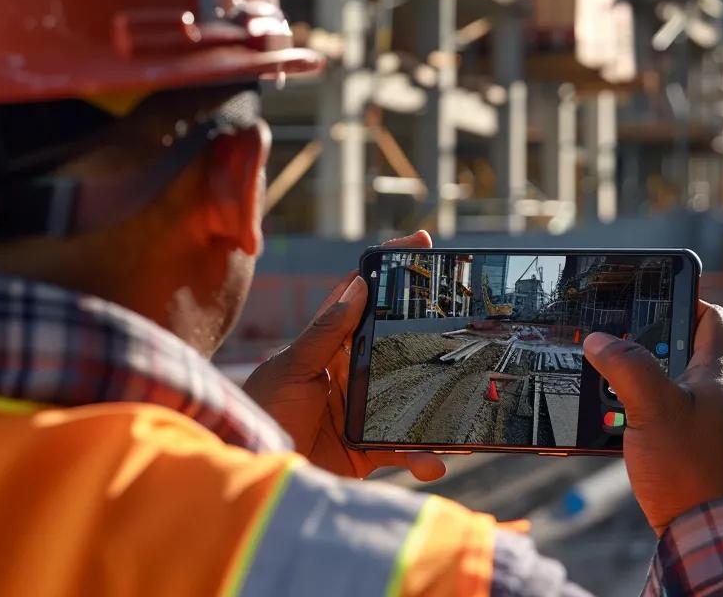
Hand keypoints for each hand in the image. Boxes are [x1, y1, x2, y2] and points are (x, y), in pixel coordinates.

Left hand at [242, 231, 446, 481]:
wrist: (256, 478)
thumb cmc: (262, 416)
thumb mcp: (290, 370)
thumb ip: (324, 333)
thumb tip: (358, 287)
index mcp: (327, 345)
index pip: (360, 296)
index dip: (389, 267)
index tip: (421, 244)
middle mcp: (348, 372)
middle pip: (397, 342)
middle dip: (432, 330)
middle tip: (466, 312)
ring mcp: (362, 409)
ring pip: (411, 397)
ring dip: (436, 406)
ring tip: (461, 404)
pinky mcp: (368, 448)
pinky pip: (404, 448)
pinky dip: (421, 456)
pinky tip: (433, 462)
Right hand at [583, 301, 722, 534]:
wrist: (718, 539)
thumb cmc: (695, 471)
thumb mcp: (654, 408)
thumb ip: (627, 367)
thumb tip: (601, 339)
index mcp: (722, 375)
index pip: (711, 318)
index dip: (683, 300)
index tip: (651, 298)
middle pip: (687, 356)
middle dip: (649, 353)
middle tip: (616, 354)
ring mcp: (722, 431)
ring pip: (677, 395)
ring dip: (644, 394)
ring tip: (614, 401)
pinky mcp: (711, 459)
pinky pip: (679, 429)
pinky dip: (652, 426)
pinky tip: (628, 440)